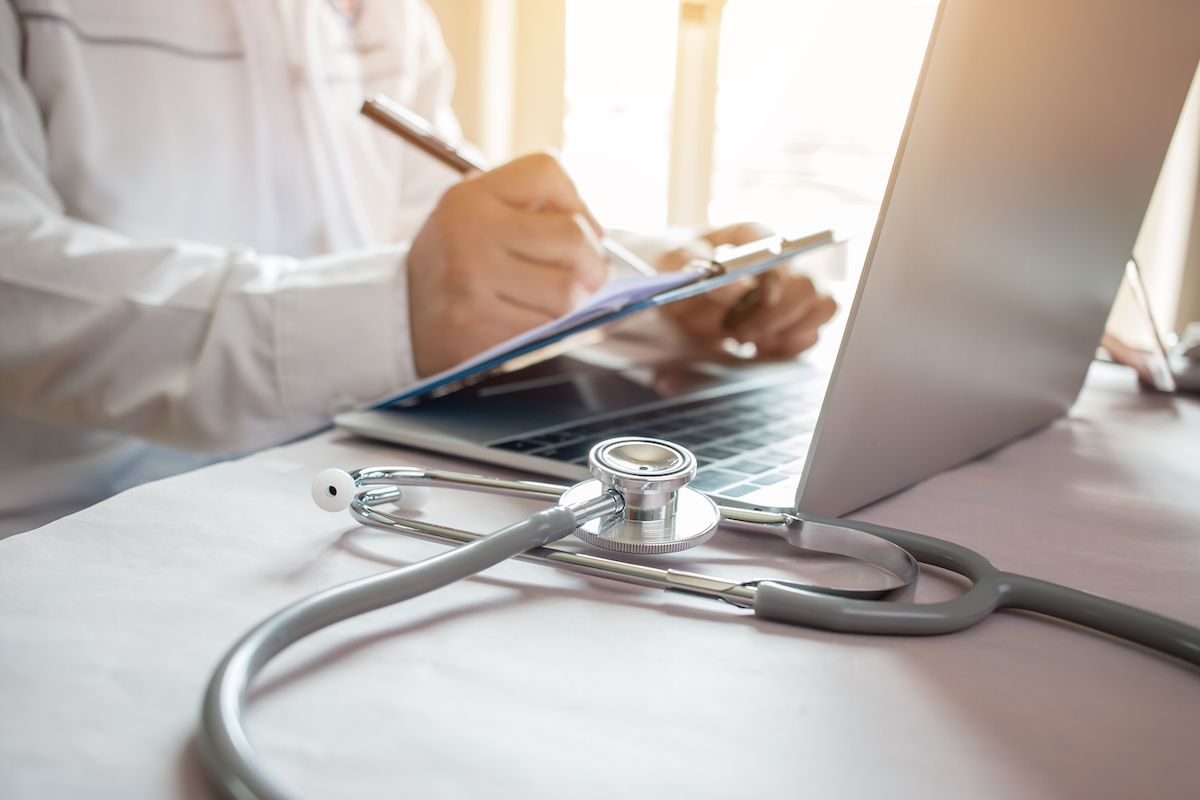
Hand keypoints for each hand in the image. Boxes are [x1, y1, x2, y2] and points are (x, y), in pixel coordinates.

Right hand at [407, 153, 607, 375]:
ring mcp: (471, 284)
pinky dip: (554, 331)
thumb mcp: (475, 212)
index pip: (547, 173)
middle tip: (589, 275)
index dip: (576, 201)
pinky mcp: (477, 329)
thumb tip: (598, 238)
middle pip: (573, 239)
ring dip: (576, 303)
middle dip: (593, 262)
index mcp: (470, 197)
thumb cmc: (455, 262)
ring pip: (568, 292)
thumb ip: (531, 206)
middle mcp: (469, 234)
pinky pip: (547, 330)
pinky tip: (537, 323)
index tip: (575, 227)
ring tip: (559, 302)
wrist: (399, 316)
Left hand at [656, 223, 836, 356]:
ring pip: (821, 307)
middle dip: (775, 315)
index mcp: (749, 238)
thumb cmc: (670, 266)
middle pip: (806, 285)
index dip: (778, 274)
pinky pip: (812, 334)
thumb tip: (738, 286)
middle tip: (738, 330)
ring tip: (749, 339)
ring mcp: (787, 291)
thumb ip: (694, 264)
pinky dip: (789, 346)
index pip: (780, 246)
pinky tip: (759, 347)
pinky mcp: (788, 321)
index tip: (763, 298)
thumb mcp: (669, 259)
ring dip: (787, 330)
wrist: (667, 291)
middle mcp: (776, 262)